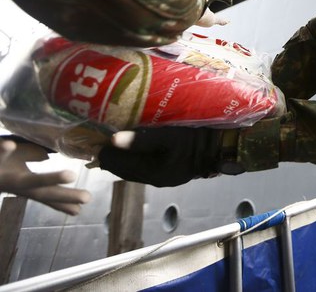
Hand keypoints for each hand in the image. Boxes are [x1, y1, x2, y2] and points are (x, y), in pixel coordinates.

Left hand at [0, 139, 90, 215]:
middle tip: (88, 197)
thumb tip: (47, 155)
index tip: (81, 210)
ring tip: (71, 175)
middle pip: (44, 192)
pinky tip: (10, 145)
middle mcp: (16, 184)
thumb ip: (30, 156)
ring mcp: (4, 176)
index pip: (48, 195)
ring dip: (48, 179)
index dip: (64, 203)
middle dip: (64, 196)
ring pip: (26, 180)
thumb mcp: (14, 161)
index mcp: (23, 184)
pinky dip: (3, 152)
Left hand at [98, 127, 223, 186]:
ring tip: (112, 141)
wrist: (221, 147)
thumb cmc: (196, 140)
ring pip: (132, 169)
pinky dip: (133, 158)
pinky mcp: (169, 171)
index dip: (104, 153)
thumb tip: (112, 139)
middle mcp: (155, 179)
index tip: (93, 138)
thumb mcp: (168, 136)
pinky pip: (142, 167)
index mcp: (153, 173)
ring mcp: (163, 177)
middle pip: (122, 170)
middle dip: (111, 156)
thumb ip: (141, 139)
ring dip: (121, 157)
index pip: (118, 166)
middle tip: (98, 137)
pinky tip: (132, 147)